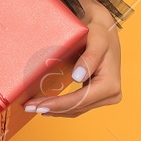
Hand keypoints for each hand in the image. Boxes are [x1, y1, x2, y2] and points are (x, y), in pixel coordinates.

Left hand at [23, 0, 121, 117]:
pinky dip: (62, 107)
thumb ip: (90, 58)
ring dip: (55, 110)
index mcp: (110, 84)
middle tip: (29, 107)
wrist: (104, 30)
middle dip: (53, 108)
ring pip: (76, 110)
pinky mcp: (98, 96)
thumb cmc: (99, 32)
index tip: (38, 105)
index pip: (80, 100)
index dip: (58, 104)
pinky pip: (78, 106)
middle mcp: (111, 94)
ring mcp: (106, 97)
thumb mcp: (96, 40)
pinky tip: (47, 106)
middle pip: (77, 107)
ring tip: (33, 107)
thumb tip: (78, 77)